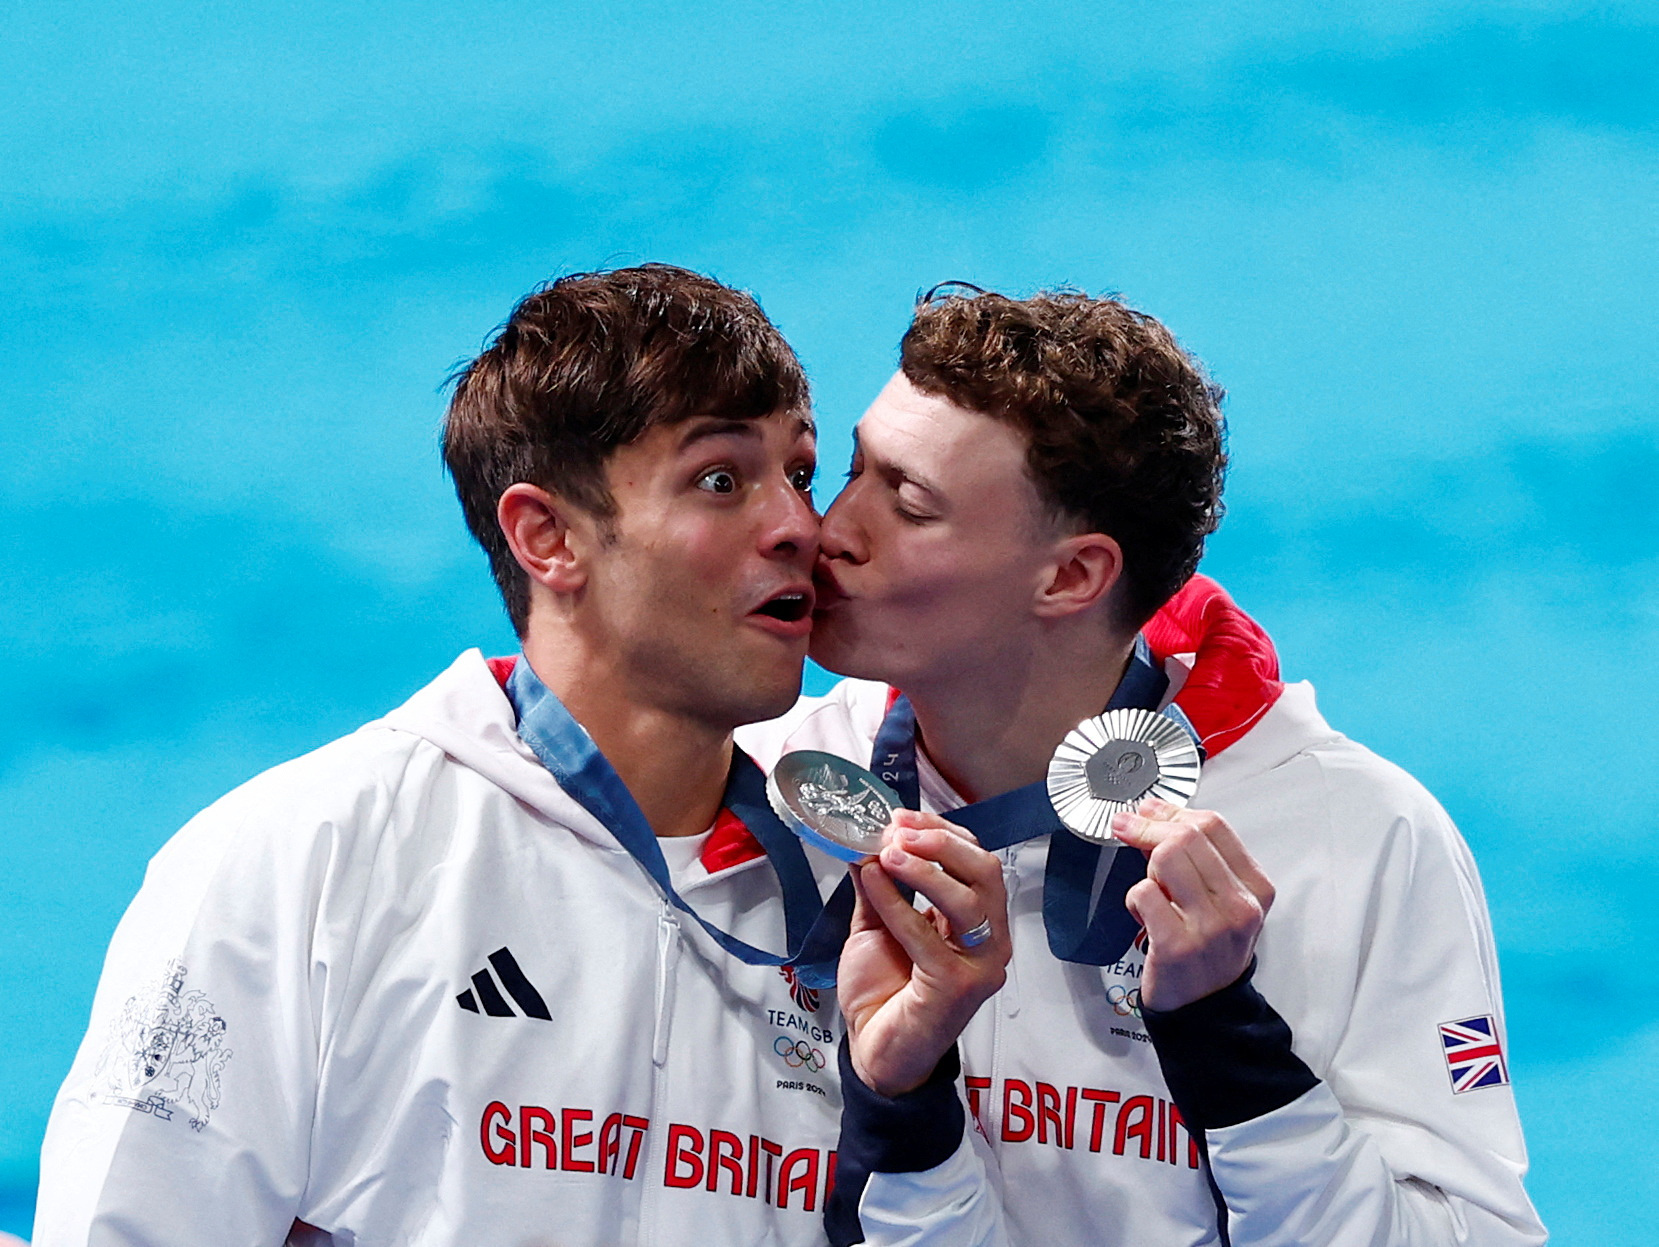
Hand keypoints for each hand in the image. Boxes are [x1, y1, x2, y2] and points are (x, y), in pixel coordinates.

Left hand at [837, 809, 1010, 1096]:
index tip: (899, 817)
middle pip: (984, 871)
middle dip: (941, 842)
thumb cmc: (884, 992)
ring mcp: (980, 964)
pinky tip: (870, 883)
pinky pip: (927, 935)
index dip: (940, 831)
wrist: (875, 1052)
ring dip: (924, 868)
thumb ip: (877, 886)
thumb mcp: (877, 926)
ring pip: (968, 899)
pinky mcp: (958, 987)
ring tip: (885, 853)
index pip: (974, 860)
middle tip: (898, 830)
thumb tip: (863, 840)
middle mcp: (989, 939)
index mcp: (976, 919)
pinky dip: (897, 903)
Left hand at [1111, 798, 1274, 1011]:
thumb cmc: (1209, 948)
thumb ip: (1197, 856)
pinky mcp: (1177, 946)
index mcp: (1256, 888)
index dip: (1173, 811)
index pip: (1213, 825)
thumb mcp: (1221, 898)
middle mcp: (1239, 906)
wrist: (1207, 1007)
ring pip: (1164, 859)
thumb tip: (1153, 812)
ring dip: (1145, 867)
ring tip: (1151, 888)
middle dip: (1148, 827)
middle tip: (1128, 830)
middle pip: (1186, 836)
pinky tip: (1143, 915)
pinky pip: (1143, 893)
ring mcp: (1210, 927)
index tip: (1148, 811)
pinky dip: (1133, 899)